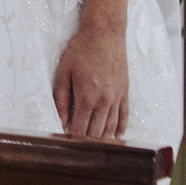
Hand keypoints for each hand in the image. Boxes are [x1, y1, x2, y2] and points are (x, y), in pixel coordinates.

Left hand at [53, 24, 128, 138]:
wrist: (105, 33)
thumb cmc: (82, 49)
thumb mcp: (64, 71)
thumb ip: (61, 98)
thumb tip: (61, 121)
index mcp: (87, 97)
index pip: (80, 130)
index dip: (73, 141)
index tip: (67, 146)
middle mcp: (104, 101)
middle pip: (97, 134)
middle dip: (88, 144)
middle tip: (80, 151)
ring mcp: (117, 98)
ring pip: (111, 129)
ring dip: (104, 140)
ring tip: (96, 149)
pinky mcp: (125, 93)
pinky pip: (124, 117)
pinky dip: (120, 129)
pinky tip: (116, 136)